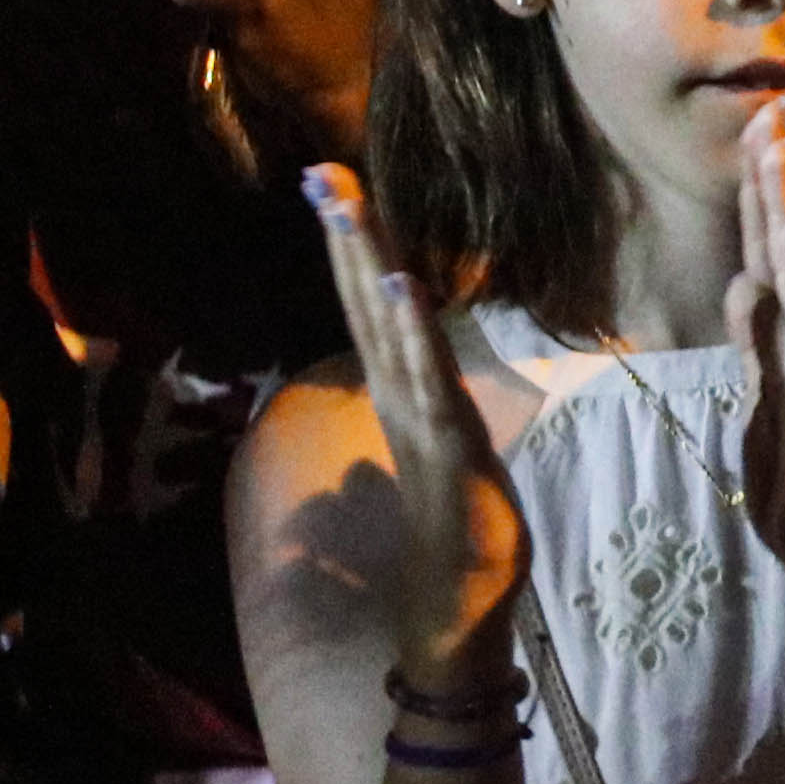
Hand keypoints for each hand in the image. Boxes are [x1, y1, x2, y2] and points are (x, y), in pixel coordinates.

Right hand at [303, 163, 529, 679]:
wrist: (462, 609)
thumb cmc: (456, 535)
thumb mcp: (444, 456)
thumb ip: (420, 419)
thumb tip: (404, 399)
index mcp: (403, 395)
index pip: (372, 310)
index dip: (353, 250)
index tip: (335, 188)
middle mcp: (401, 399)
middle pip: (367, 306)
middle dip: (348, 239)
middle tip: (322, 174)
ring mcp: (419, 422)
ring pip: (390, 334)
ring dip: (369, 271)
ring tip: (352, 214)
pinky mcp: (445, 449)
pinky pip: (427, 381)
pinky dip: (412, 334)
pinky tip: (400, 290)